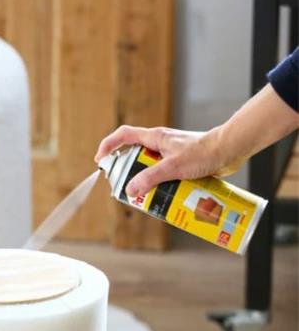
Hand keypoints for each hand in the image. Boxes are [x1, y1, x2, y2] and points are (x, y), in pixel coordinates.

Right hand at [93, 126, 241, 196]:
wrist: (230, 149)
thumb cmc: (204, 152)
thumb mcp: (172, 167)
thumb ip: (150, 178)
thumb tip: (130, 190)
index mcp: (154, 137)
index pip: (123, 135)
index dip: (109, 145)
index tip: (101, 160)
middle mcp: (160, 143)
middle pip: (135, 155)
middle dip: (129, 171)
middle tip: (127, 186)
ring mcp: (171, 152)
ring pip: (151, 166)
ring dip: (148, 180)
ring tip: (149, 194)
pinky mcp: (183, 161)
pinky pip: (166, 173)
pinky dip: (164, 183)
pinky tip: (169, 194)